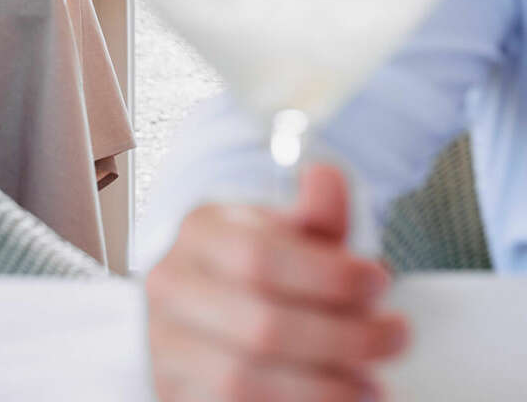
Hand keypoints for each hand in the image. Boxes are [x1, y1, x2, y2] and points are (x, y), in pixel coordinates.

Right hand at [146, 164, 409, 401]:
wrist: (206, 307)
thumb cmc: (257, 268)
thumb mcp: (288, 234)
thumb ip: (315, 215)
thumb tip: (325, 178)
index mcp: (199, 235)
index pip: (259, 259)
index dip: (330, 277)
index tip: (378, 282)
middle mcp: (171, 289)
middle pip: (260, 326)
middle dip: (344, 339)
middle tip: (393, 337)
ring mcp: (165, 346)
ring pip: (243, 381)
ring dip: (323, 389)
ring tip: (371, 383)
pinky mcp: (172, 392)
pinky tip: (335, 400)